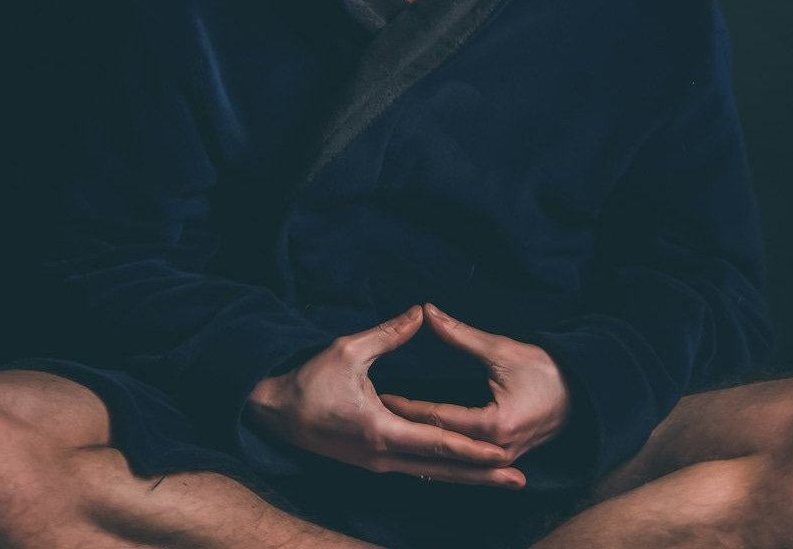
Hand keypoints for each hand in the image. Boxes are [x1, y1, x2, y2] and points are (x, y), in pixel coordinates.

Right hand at [246, 305, 525, 486]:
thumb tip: (422, 312)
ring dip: (466, 477)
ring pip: (430, 474)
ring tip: (499, 478)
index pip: (438, 443)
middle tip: (519, 480)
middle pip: (441, 469)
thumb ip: (389, 333)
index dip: (473, 449)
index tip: (504, 452)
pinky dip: (442, 472)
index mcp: (381, 430)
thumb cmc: (308, 380)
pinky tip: (459, 471)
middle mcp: (383, 456)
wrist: (274, 412)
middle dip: (481, 474)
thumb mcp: (348, 349)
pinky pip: (415, 471)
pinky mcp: (372, 461)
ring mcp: (377, 463)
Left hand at [378, 304, 571, 465]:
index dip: (406, 405)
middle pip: (438, 441)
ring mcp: (499, 460)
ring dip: (419, 443)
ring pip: (448, 457)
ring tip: (386, 432)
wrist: (582, 394)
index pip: (437, 417)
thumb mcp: (501, 349)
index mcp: (494, 425)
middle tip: (371, 414)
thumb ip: (459, 334)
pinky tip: (417, 445)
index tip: (378, 394)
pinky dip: (439, 451)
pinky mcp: (501, 458)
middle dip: (405, 428)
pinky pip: (462, 459)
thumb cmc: (545, 369)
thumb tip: (426, 312)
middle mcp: (495, 450)